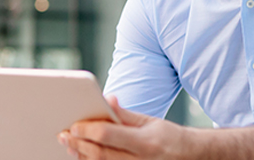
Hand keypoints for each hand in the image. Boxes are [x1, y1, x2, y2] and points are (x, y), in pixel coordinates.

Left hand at [58, 95, 193, 159]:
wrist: (190, 157)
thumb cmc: (169, 137)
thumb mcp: (150, 121)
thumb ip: (125, 114)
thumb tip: (107, 100)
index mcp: (145, 142)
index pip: (108, 135)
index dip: (87, 130)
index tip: (74, 125)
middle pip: (100, 154)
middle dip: (78, 144)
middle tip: (63, 135)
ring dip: (82, 155)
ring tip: (70, 145)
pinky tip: (83, 155)